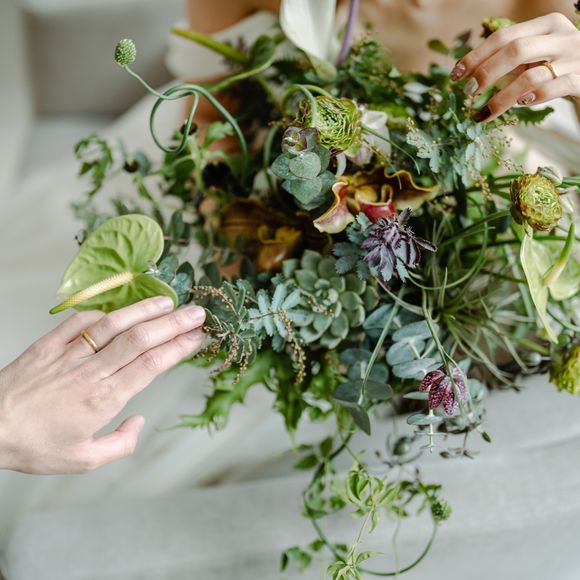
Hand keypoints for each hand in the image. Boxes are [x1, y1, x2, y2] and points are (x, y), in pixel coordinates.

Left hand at [0, 297, 204, 473]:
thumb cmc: (34, 447)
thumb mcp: (82, 461)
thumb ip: (120, 444)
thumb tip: (139, 421)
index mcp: (104, 399)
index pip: (151, 366)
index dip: (178, 348)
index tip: (197, 338)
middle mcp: (91, 372)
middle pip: (140, 340)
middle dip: (173, 324)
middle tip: (196, 313)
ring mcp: (69, 354)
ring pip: (114, 326)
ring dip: (143, 311)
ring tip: (168, 301)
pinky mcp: (47, 345)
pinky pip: (77, 322)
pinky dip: (100, 313)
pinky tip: (117, 311)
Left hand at [451, 12, 579, 121]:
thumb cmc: (558, 69)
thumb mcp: (535, 58)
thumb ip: (509, 59)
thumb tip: (468, 72)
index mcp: (547, 25)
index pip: (503, 37)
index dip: (476, 56)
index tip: (456, 75)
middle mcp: (561, 37)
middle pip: (515, 50)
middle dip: (486, 73)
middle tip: (468, 93)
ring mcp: (574, 58)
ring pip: (530, 75)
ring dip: (502, 97)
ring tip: (485, 113)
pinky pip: (552, 89)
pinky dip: (532, 98)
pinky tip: (519, 105)